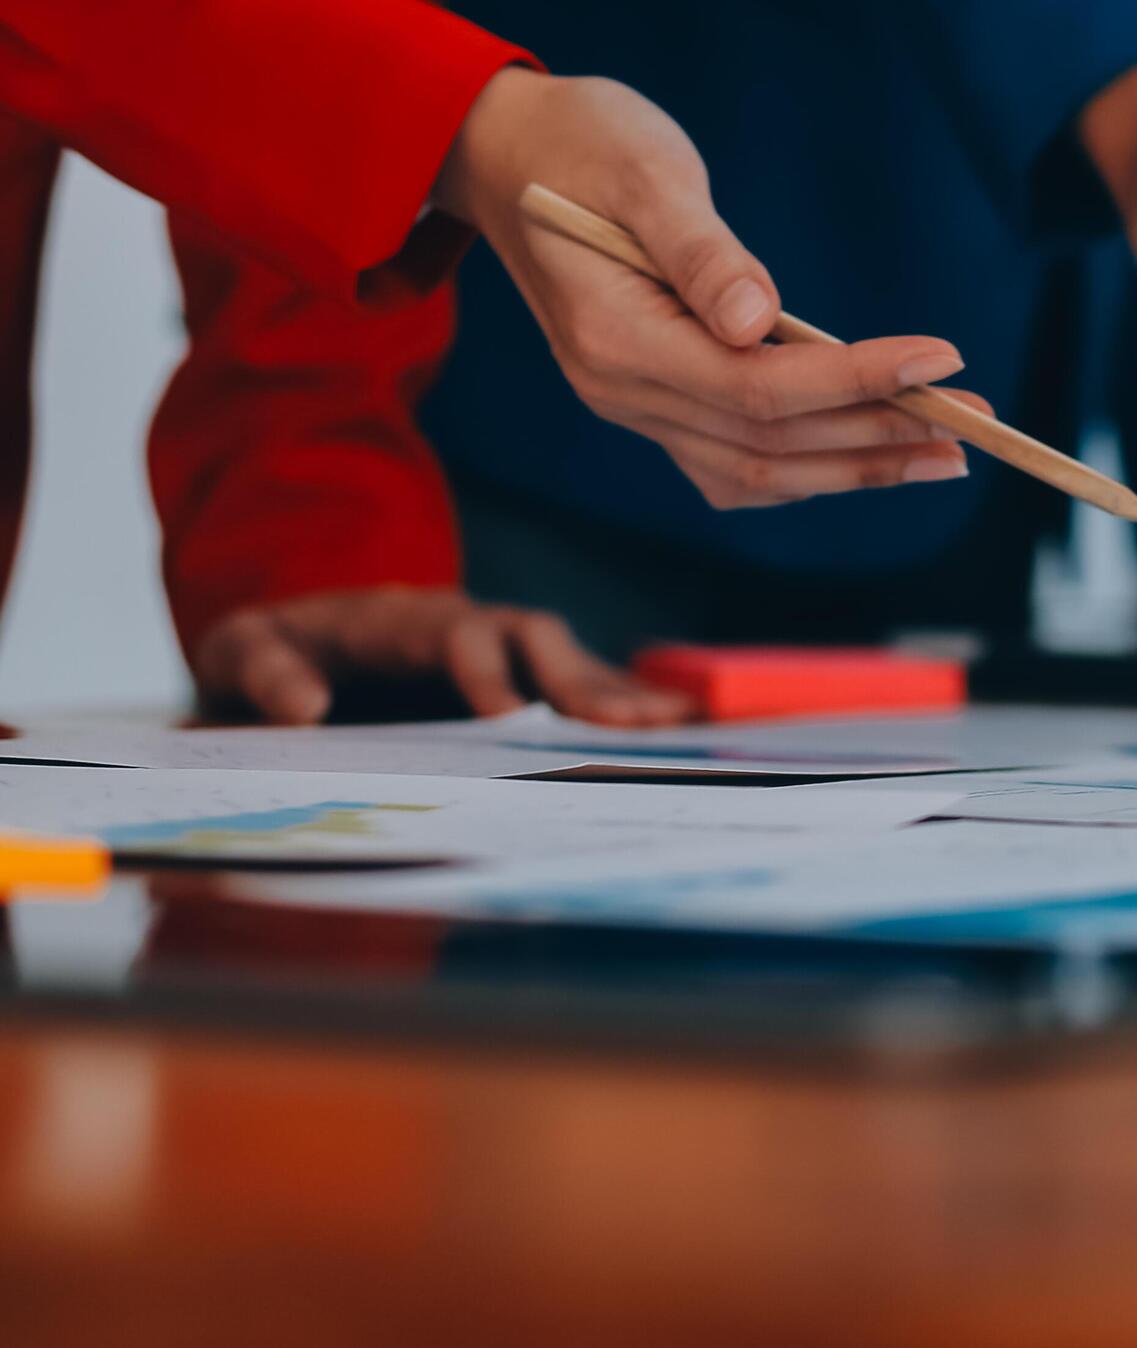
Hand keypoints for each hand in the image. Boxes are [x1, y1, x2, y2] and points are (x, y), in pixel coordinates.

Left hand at [191, 587, 692, 728]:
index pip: (457, 634)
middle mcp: (466, 621)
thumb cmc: (271, 649)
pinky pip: (580, 684)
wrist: (301, 633)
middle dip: (586, 681)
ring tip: (684, 727)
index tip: (505, 717)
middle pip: (538, 638)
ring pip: (572, 658)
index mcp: (401, 618)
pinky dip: (628, 703)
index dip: (485, 669)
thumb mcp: (240, 652)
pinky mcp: (517, 676)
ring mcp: (497, 646)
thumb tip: (306, 708)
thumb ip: (264, 672)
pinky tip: (680, 730)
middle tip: (633, 725)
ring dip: (625, 693)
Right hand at [434, 71, 970, 507]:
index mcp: (614, 337)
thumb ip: (701, 250)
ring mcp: (633, 404)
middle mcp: (619, 390)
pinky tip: (873, 454)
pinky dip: (810, 465)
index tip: (942, 359)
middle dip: (880, 436)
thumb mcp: (645, 173)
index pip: (758, 388)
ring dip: (857, 466)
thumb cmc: (583, 146)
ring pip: (757, 468)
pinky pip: (735, 461)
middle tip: (981, 424)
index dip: (856, 381)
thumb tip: (758, 320)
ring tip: (949, 453)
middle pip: (770, 442)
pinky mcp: (653, 398)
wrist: (511, 154)